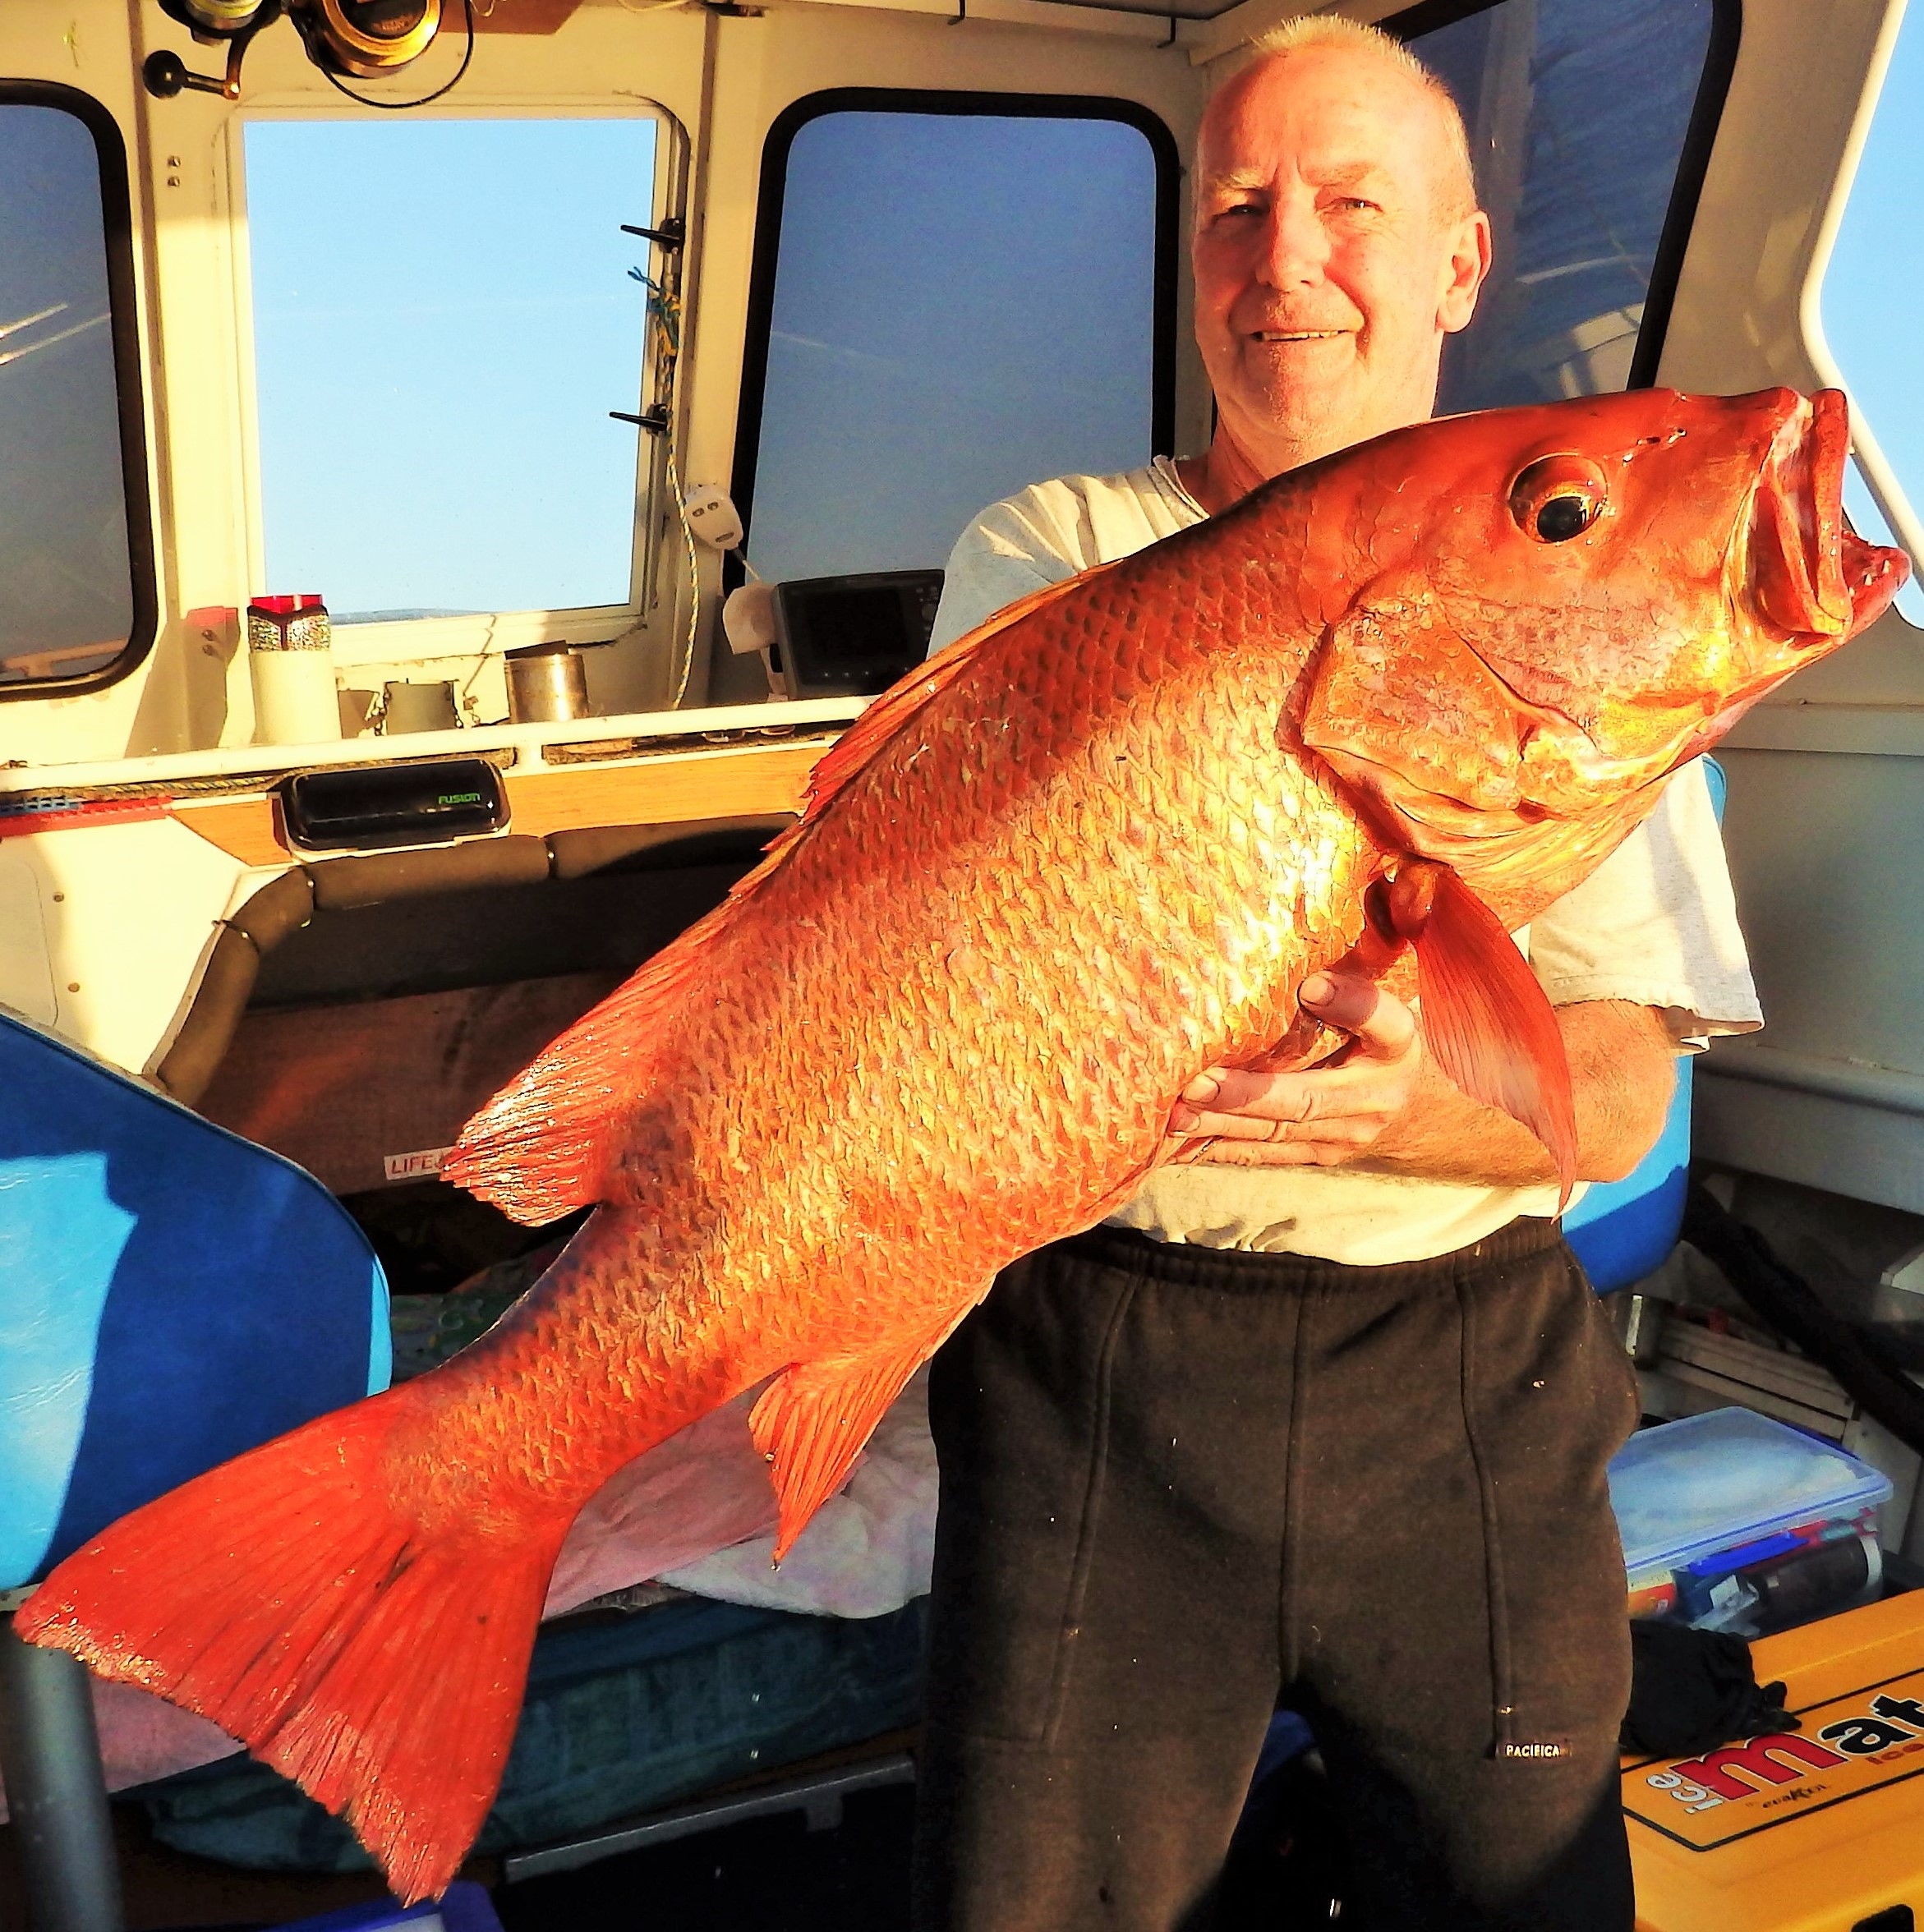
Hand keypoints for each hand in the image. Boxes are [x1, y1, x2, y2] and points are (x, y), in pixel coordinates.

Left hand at [1165, 973, 1425, 1168]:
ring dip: (1222, 1125)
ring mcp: (1347, 1137)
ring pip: (1278, 1133)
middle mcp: (1375, 1098)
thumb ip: (1352, 987)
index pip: (1385, 1023)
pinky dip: (1224, 1147)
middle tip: (1196, 1083)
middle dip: (1247, 1094)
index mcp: (1397, 1047)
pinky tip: (1184, 1139)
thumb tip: (1306, 974)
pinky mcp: (1321, 1156)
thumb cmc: (1381, 1041)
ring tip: (1176, 1114)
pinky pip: (1268, 1154)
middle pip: (1307, 1099)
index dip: (1350, 1005)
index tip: (1313, 985)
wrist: (1418, 1108)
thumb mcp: (1383, 1007)